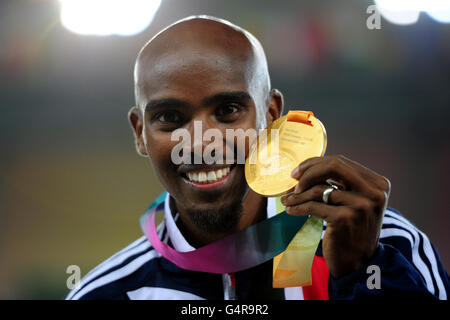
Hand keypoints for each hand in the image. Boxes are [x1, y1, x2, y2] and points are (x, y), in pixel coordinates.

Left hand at [280, 155, 390, 277]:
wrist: (358, 263)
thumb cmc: (353, 230)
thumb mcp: (356, 202)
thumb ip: (343, 183)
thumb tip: (311, 165)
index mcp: (378, 184)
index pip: (342, 162)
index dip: (316, 163)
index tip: (299, 171)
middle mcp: (374, 193)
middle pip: (333, 167)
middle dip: (308, 171)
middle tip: (292, 180)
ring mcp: (360, 206)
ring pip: (320, 189)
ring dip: (298, 194)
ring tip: (288, 199)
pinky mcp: (345, 219)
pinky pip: (313, 206)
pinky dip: (298, 207)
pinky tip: (291, 210)